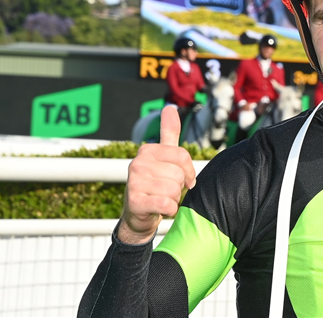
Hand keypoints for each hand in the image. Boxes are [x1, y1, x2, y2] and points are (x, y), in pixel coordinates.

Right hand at [118, 106, 196, 244]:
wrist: (138, 215)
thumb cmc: (155, 183)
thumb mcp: (163, 157)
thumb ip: (168, 133)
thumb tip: (170, 107)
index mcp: (147, 150)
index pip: (182, 155)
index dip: (189, 171)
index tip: (185, 179)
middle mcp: (137, 163)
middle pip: (179, 174)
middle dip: (179, 186)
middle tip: (167, 190)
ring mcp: (134, 182)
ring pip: (174, 190)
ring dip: (174, 199)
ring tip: (162, 199)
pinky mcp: (134, 202)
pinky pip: (167, 204)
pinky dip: (169, 210)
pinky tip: (160, 209)